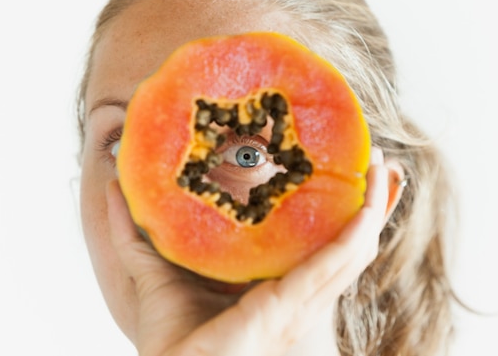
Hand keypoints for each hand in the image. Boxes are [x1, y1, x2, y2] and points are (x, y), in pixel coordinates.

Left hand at [106, 148, 388, 355]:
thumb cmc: (170, 333)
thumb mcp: (153, 267)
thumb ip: (134, 227)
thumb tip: (112, 179)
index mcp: (274, 283)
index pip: (318, 243)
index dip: (340, 212)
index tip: (354, 174)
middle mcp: (297, 292)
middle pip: (346, 241)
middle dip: (370, 204)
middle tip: (383, 165)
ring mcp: (301, 300)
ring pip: (354, 247)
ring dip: (374, 207)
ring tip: (385, 169)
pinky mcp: (294, 305)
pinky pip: (338, 262)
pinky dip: (360, 229)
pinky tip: (371, 199)